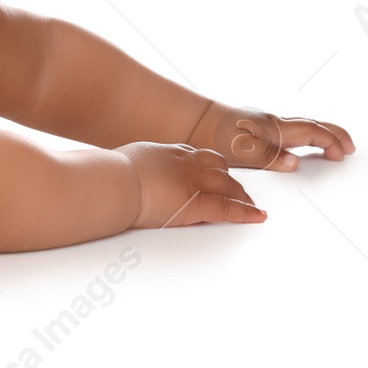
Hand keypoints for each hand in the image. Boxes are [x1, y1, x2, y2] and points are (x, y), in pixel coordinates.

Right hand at [115, 142, 265, 228]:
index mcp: (166, 152)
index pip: (196, 157)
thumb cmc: (110, 174)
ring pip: (228, 185)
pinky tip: (257, 215)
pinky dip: (246, 212)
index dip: (207, 165)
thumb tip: (127, 173)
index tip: (212, 170)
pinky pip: (229, 208)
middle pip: (218, 168)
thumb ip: (136, 167)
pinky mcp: (199, 203)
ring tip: (248, 202)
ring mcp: (194, 181)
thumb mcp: (126, 162)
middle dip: (229, 179)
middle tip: (236, 189)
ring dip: (240, 194)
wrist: (113, 182)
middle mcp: (185, 163)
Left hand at [187, 102, 355, 171]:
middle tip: (349, 147)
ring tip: (332, 146)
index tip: (344, 153)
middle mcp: (272, 123)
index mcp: (273, 129)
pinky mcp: (256, 128)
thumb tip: (295, 162)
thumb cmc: (213, 135)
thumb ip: (269, 157)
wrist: (191, 121)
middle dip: (333, 135)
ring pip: (300, 127)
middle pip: (311, 125)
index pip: (311, 132)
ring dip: (320, 135)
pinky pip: (288, 130)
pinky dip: (303, 135)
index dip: (331, 141)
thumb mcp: (241, 151)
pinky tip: (300, 144)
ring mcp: (265, 124)